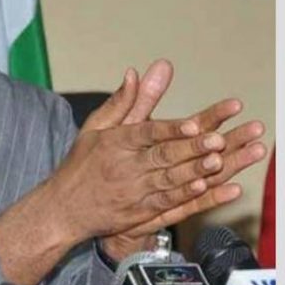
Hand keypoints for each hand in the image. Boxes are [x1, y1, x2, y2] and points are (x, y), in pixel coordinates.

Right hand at [0, 107, 209, 284]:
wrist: (64, 209)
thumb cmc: (80, 164)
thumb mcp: (94, 128)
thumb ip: (121, 102)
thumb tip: (134, 72)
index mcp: (114, 143)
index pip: (146, 132)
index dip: (171, 129)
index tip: (194, 124)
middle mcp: (125, 166)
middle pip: (162, 156)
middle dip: (192, 148)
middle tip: (219, 140)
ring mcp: (133, 191)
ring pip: (169, 179)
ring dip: (195, 171)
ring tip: (218, 160)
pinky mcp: (140, 212)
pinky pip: (167, 203)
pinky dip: (186, 195)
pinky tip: (204, 187)